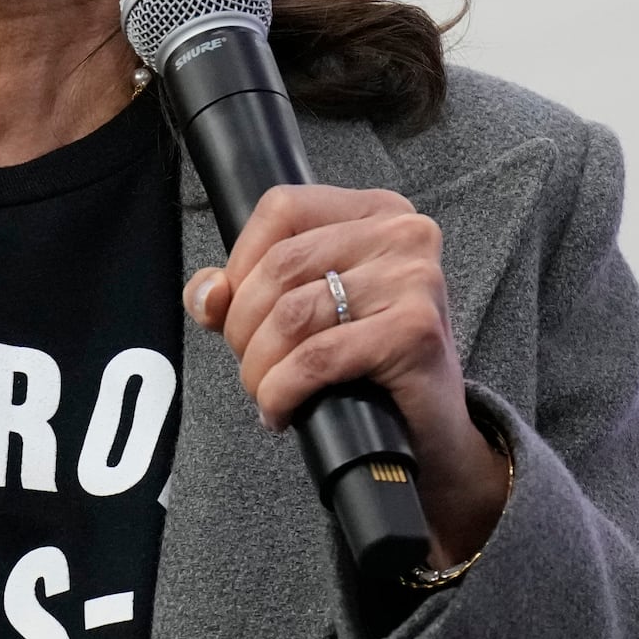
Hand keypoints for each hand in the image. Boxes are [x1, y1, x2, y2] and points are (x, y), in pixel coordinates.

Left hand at [184, 184, 508, 568]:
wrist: (431, 430)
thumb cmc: (367, 362)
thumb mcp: (304, 309)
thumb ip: (243, 292)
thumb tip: (207, 294)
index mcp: (375, 211)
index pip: (281, 209)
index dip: (240, 262)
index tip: (235, 310)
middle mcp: (403, 232)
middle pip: (281, 264)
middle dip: (244, 324)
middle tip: (251, 363)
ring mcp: (414, 279)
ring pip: (293, 314)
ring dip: (260, 364)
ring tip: (264, 390)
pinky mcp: (416, 331)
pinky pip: (317, 358)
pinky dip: (282, 389)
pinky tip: (281, 410)